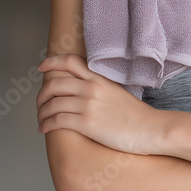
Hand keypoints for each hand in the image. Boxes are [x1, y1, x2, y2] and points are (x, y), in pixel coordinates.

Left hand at [36, 54, 163, 155]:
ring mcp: (88, 105)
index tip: (41, 68)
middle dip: (41, 95)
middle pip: (54, 83)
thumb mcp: (116, 92)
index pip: (69, 61)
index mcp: (99, 78)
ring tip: (41, 120)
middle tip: (40, 104)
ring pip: (52, 104)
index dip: (51, 62)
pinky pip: (56, 120)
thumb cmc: (135, 115)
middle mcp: (91, 88)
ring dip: (41, 113)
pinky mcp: (87, 123)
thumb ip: (98, 87)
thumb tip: (79, 91)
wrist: (150, 129)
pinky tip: (44, 129)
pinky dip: (45, 125)